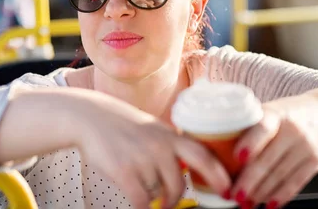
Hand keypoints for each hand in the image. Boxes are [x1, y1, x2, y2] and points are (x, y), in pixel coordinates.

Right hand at [71, 91, 230, 208]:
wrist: (90, 117)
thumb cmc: (123, 125)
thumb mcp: (153, 129)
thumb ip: (172, 146)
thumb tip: (193, 169)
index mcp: (170, 135)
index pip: (203, 155)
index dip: (218, 175)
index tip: (227, 190)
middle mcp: (159, 146)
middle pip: (179, 183)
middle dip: (176, 197)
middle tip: (169, 204)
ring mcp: (142, 159)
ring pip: (157, 192)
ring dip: (149, 193)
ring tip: (136, 179)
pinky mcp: (125, 172)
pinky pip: (142, 201)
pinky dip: (141, 206)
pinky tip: (137, 201)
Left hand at [230, 94, 317, 208]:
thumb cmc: (285, 115)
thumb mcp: (268, 111)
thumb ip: (248, 125)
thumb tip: (215, 145)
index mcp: (276, 114)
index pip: (262, 128)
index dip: (250, 143)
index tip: (237, 157)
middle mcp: (292, 130)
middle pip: (268, 159)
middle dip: (249, 181)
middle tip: (234, 194)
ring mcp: (306, 147)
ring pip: (280, 175)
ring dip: (262, 193)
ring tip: (246, 203)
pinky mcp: (315, 162)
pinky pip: (296, 183)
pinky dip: (281, 195)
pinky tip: (269, 204)